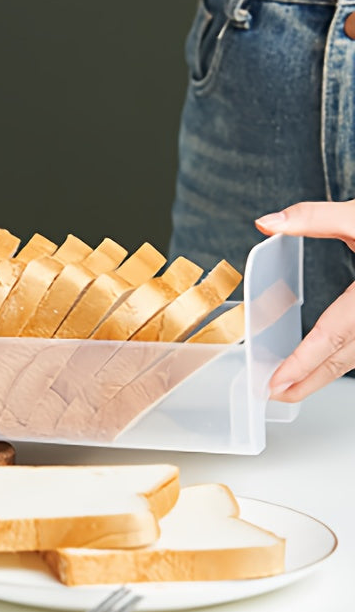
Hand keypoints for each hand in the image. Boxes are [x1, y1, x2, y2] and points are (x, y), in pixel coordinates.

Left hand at [255, 200, 354, 401]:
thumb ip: (313, 218)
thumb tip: (265, 223)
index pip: (331, 334)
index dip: (303, 362)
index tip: (277, 381)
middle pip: (345, 357)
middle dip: (308, 380)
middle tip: (274, 394)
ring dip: (326, 373)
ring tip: (292, 385)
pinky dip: (345, 357)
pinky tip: (325, 363)